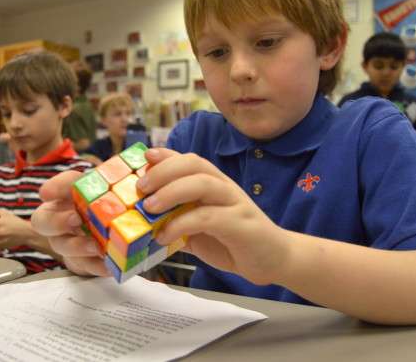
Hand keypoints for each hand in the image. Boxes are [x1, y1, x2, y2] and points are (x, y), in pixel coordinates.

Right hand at [32, 170, 107, 276]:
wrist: (111, 231)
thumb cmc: (105, 203)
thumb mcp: (108, 188)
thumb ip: (115, 182)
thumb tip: (140, 171)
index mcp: (65, 197)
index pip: (53, 188)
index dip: (51, 189)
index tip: (46, 192)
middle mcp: (60, 219)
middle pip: (43, 221)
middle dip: (57, 221)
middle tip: (75, 219)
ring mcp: (68, 242)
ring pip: (62, 246)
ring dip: (78, 246)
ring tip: (96, 246)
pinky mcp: (81, 261)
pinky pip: (85, 266)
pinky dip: (97, 267)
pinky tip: (109, 266)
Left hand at [137, 148, 289, 285]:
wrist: (274, 260)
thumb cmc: (234, 241)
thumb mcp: (199, 227)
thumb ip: (178, 219)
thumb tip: (143, 219)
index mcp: (214, 184)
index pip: (190, 160)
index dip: (167, 155)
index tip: (145, 158)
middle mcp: (224, 187)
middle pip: (194, 165)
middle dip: (163, 171)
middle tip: (140, 188)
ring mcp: (234, 204)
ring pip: (202, 184)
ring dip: (171, 192)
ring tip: (148, 207)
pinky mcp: (240, 225)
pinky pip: (208, 217)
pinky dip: (181, 224)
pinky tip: (165, 236)